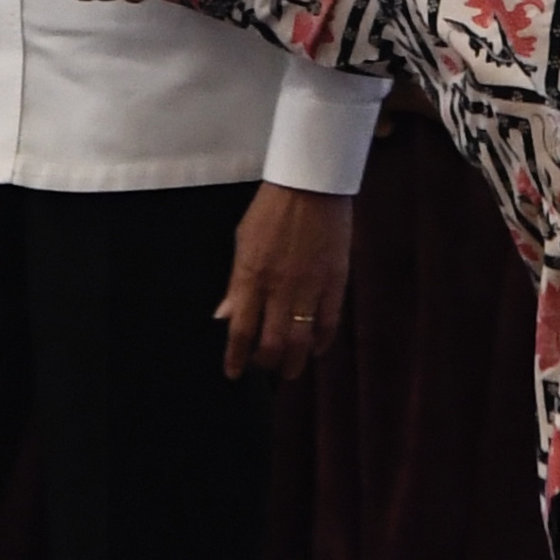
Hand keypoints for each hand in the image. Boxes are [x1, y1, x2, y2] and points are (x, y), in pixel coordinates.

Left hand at [214, 181, 354, 379]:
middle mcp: (279, 288)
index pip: (241, 330)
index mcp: (251, 276)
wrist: (310, 187)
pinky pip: (329, 324)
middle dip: (266, 364)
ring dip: (294, 362)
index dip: (236, 357)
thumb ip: (236, 284)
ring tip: (289, 370)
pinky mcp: (335, 284)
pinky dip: (322, 342)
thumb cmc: (270, 210)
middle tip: (264, 369)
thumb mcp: (242, 241)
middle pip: (272, 344)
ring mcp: (310, 288)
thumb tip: (224, 317)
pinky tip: (316, 349)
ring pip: (301, 341)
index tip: (233, 373)